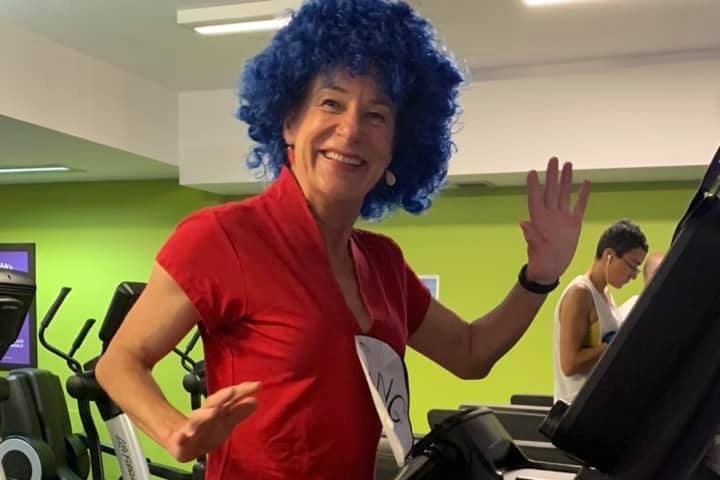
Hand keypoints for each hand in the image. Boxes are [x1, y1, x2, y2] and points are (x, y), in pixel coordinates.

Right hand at [165, 381, 259, 461]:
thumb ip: (239, 412)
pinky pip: (182, 439)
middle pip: (213, 404)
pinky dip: (183, 437)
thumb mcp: (225, 422)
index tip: (257, 385)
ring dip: (204, 415)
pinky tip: (185, 435)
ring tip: (213, 411)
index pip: (229, 397)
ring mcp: (192, 427)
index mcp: (217, 410)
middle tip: (233, 391)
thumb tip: (255, 401)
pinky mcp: (181, 442)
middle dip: (222, 397)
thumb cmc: (208, 430)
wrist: (184, 446)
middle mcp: (204, 415)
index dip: (242, 391)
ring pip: (198, 420)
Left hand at [521, 157, 589, 283]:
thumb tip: (523, 223)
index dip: (533, 185)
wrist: (551, 269)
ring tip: (567, 164)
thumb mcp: (535, 249)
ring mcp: (562, 218)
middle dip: (551, 175)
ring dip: (566, 180)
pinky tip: (585, 182)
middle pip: (551, 190)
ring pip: (564, 194)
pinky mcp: (573, 223)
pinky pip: (578, 206)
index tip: (532, 172)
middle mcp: (550, 215)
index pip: (535, 198)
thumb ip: (531, 235)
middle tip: (553, 159)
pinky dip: (582, 195)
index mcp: (539, 219)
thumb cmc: (540, 261)